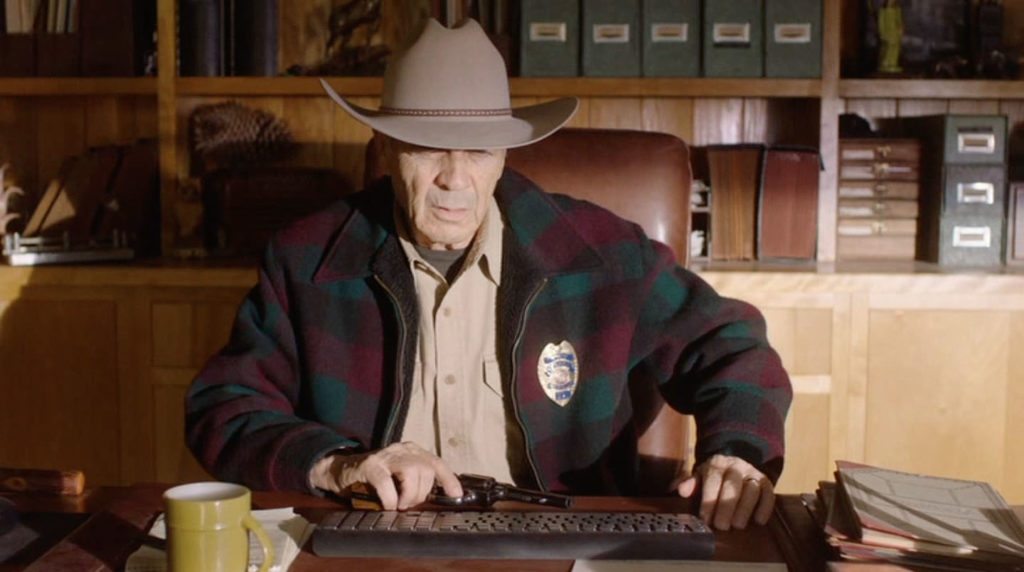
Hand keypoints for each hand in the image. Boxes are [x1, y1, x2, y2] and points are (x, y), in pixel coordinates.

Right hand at [310, 441, 462, 509]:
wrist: (341, 470)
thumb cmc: (373, 479)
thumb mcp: (399, 477)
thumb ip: (416, 482)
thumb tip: (437, 498)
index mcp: (411, 451)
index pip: (436, 462)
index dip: (449, 479)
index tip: (456, 495)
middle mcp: (401, 450)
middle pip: (426, 469)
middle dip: (421, 492)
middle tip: (409, 503)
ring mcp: (384, 456)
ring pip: (412, 471)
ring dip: (409, 494)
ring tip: (399, 504)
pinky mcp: (369, 466)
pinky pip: (386, 482)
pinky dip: (390, 498)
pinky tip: (388, 505)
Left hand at [676, 454, 773, 530]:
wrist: (735, 464)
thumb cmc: (714, 477)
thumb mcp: (700, 476)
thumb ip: (690, 483)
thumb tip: (679, 490)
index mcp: (717, 464)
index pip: (713, 481)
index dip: (709, 500)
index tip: (705, 519)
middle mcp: (736, 466)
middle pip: (732, 486)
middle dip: (726, 507)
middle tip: (721, 527)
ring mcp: (752, 472)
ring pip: (751, 489)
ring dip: (745, 509)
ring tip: (737, 526)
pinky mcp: (766, 482)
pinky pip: (768, 493)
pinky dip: (765, 507)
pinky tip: (758, 521)